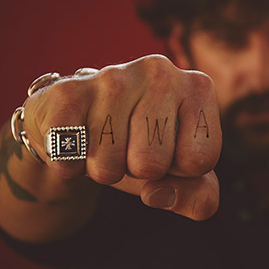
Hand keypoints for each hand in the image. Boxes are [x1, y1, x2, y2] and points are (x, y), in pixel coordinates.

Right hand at [22, 54, 221, 219]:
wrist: (79, 125)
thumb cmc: (139, 147)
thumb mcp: (179, 173)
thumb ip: (199, 196)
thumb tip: (162, 195)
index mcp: (197, 87)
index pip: (198, 160)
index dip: (178, 172)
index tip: (168, 152)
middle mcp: (159, 72)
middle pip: (152, 164)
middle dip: (138, 172)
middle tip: (130, 147)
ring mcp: (112, 77)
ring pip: (109, 167)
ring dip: (104, 170)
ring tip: (104, 142)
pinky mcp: (68, 92)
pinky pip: (71, 160)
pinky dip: (70, 167)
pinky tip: (77, 141)